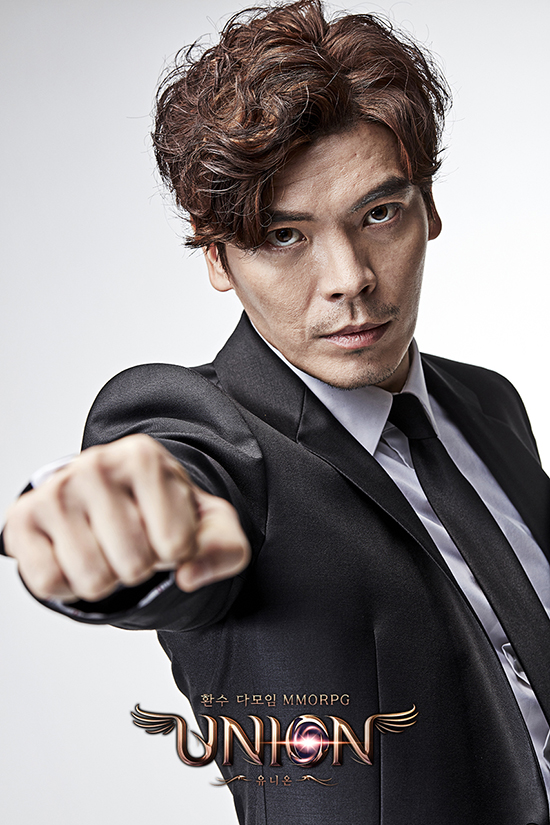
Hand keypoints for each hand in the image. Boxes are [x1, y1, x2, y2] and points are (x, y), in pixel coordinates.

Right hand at [3, 435, 249, 601]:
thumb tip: (188, 576)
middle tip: (135, 542)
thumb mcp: (212, 524)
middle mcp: (95, 465)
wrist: (115, 499)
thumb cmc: (164, 511)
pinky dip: (69, 586)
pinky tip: (77, 557)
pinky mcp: (22, 521)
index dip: (177, 553)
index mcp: (144, 457)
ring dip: (108, 579)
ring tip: (108, 548)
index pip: (176, 545)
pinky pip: (49, 583)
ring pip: (92, 579)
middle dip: (142, 568)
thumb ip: (225, 549)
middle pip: (134, 565)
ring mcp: (54, 492)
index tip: (167, 531)